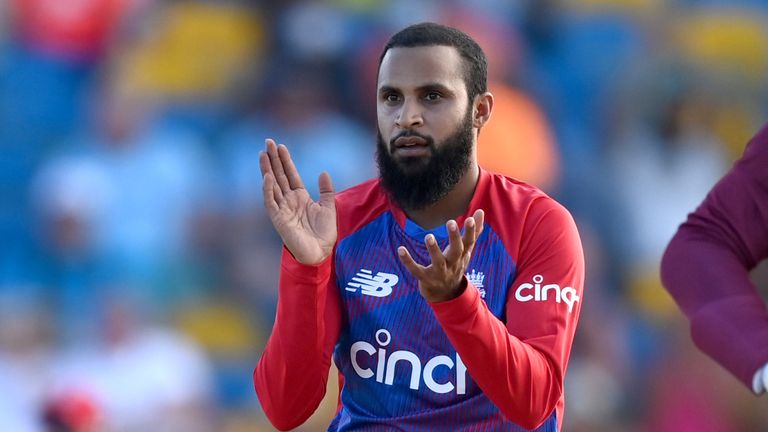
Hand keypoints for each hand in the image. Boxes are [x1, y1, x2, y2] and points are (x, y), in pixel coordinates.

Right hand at [259, 139, 336, 263]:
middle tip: (267, 142)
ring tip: (263, 154)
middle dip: (273, 159)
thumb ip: (326, 190)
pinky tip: (267, 177)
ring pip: (272, 186)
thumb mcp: (329, 207)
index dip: (286, 161)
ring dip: (267, 170)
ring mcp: (282, 209)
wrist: (320, 253)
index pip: (290, 175)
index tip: (281, 146)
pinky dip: (268, 190)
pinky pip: (271, 202)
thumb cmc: (324, 234)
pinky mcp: (278, 219)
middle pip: (279, 176)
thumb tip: (323, 172)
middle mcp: (289, 201)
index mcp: (300, 197)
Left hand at [397, 209, 484, 302]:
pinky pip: (416, 270)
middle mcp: (452, 264)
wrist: (446, 294)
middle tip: (451, 222)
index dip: (471, 231)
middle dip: (454, 237)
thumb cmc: (455, 265)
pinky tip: (400, 249)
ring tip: (428, 236)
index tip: (470, 219)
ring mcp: (439, 273)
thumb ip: (473, 232)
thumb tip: (481, 211)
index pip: (469, 242)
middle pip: (456, 251)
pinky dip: (408, 261)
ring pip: (437, 261)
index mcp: (462, 255)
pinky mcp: (425, 278)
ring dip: (433, 249)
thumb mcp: (465, 250)